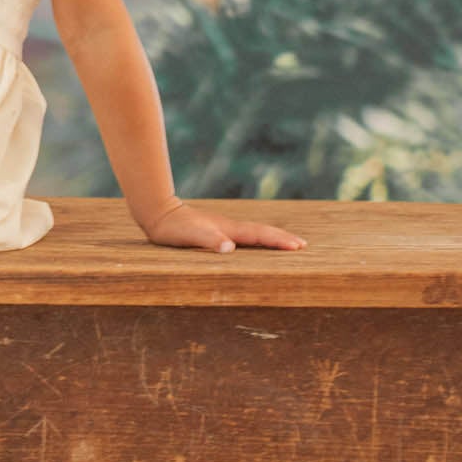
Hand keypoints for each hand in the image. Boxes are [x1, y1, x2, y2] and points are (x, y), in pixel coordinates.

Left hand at [141, 197, 306, 254]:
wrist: (158, 212)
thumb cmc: (173, 228)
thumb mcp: (189, 236)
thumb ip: (209, 240)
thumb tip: (230, 249)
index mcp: (228, 230)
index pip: (259, 235)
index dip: (278, 241)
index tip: (298, 246)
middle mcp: (229, 228)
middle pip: (261, 232)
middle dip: (282, 238)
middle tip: (303, 245)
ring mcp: (223, 228)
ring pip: (253, 233)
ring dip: (271, 238)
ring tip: (287, 244)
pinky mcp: (216, 231)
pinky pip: (243, 237)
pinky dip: (256, 240)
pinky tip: (255, 245)